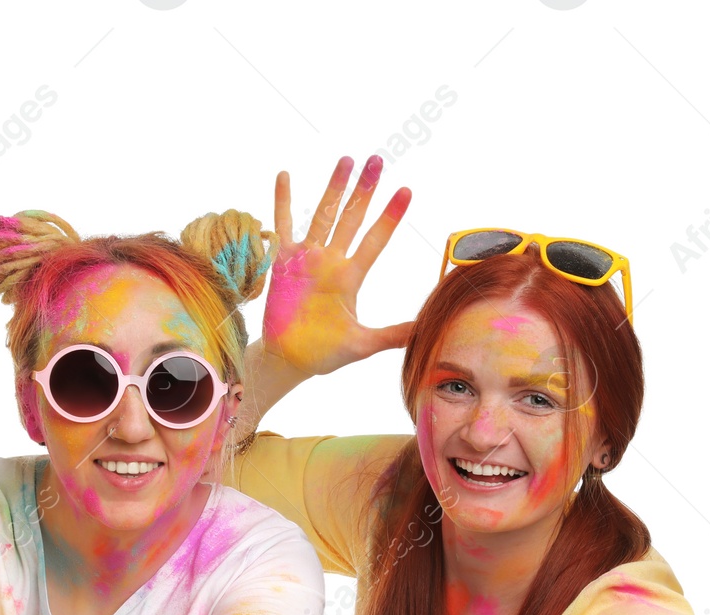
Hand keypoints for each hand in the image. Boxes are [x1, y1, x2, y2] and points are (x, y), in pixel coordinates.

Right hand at [264, 154, 413, 376]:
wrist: (290, 360)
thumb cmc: (326, 353)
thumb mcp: (364, 344)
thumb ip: (394, 335)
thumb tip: (427, 330)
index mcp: (351, 276)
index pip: (375, 239)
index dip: (390, 216)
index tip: (406, 191)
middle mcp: (331, 261)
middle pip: (352, 217)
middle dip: (364, 190)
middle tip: (377, 160)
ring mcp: (307, 259)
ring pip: (322, 215)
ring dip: (334, 188)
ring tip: (347, 160)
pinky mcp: (283, 263)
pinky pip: (282, 226)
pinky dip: (283, 202)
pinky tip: (286, 176)